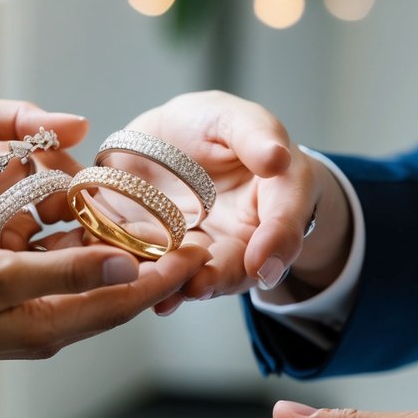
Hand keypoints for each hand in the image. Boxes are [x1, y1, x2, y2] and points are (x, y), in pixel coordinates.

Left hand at [0, 92, 88, 264]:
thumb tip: (80, 124)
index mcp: (11, 162)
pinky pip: (14, 273)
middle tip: (92, 229)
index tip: (90, 192)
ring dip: (68, 252)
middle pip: (62, 215)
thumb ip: (15, 118)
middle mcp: (11, 201)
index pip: (62, 172)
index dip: (79, 183)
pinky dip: (35, 275)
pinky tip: (52, 277)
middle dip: (81, 222)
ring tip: (88, 259)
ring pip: (47, 247)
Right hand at [0, 238, 209, 368]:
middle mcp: (49, 327)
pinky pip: (66, 283)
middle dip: (157, 271)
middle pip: (118, 298)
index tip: (200, 249)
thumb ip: (66, 271)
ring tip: (155, 233)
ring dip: (126, 264)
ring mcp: (31, 320)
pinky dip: (88, 261)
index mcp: (52, 325)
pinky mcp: (12, 308)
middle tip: (192, 240)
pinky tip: (93, 238)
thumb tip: (129, 265)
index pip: (125, 300)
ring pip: (94, 289)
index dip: (166, 274)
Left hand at [124, 91, 351, 310]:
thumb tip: (277, 158)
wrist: (169, 139)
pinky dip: (146, 280)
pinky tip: (133, 286)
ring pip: (197, 276)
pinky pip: (156, 270)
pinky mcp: (159, 252)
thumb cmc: (215, 126)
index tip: (262, 262)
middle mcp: (241, 236)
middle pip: (239, 265)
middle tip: (202, 285)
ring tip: (166, 297)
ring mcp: (200, 249)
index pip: (284, 224)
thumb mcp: (238, 119)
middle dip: (219, 278)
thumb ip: (257, 137)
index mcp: (274, 200)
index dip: (276, 243)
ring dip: (181, 288)